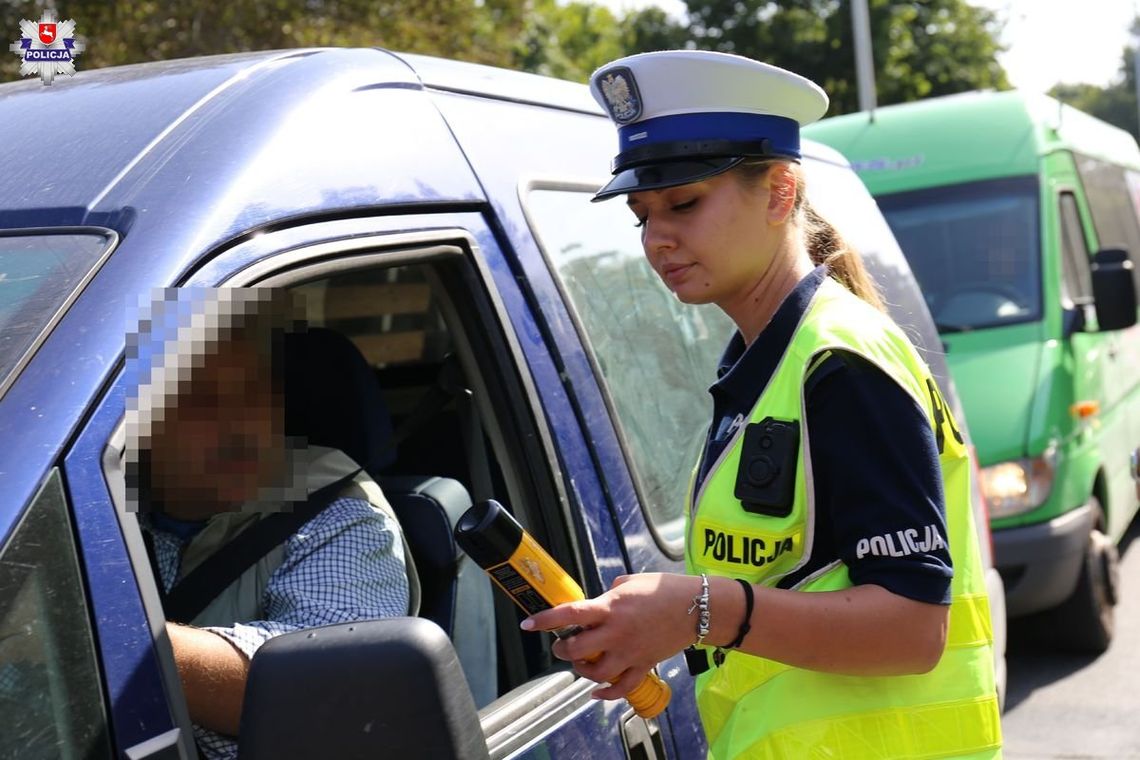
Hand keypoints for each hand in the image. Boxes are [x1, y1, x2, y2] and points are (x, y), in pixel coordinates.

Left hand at [521, 572, 697, 699]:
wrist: (696, 608)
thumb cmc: (663, 589)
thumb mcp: (629, 583)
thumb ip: (608, 596)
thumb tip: (596, 605)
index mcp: (610, 608)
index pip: (569, 614)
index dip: (544, 620)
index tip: (528, 624)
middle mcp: (616, 632)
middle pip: (576, 650)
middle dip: (562, 649)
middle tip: (561, 645)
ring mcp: (630, 652)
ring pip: (595, 673)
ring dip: (581, 670)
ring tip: (579, 663)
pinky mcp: (644, 665)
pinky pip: (621, 688)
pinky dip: (605, 694)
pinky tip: (596, 692)